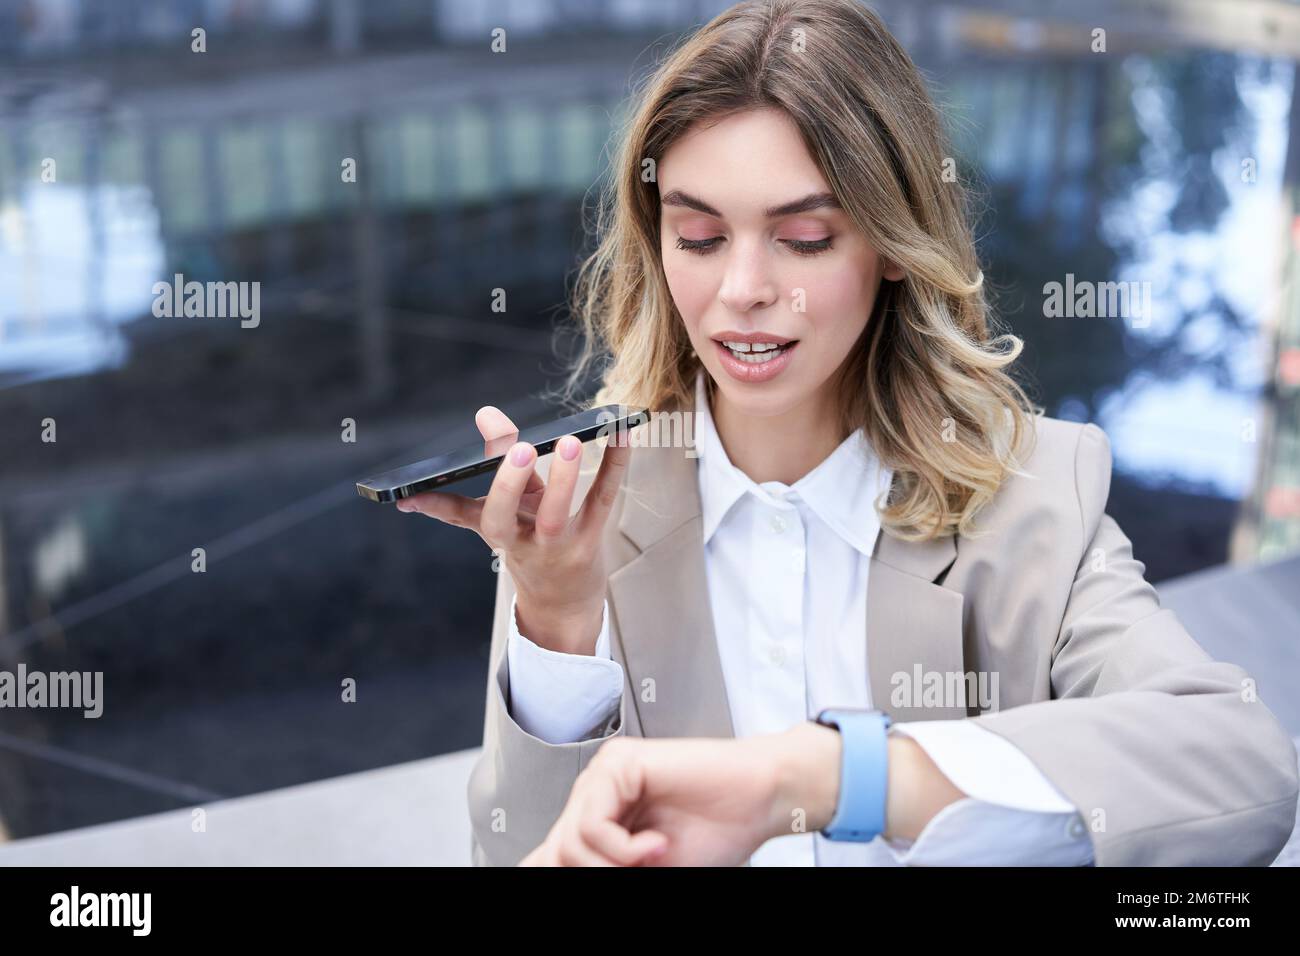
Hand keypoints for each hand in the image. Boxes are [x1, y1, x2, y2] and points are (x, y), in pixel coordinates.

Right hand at [394, 405, 629, 654]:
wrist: (564, 605)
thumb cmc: (531, 546)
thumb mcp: (508, 511)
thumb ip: (500, 461)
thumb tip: (485, 414)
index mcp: (496, 532)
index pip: (459, 516)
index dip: (433, 505)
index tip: (408, 496)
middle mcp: (521, 541)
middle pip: (504, 518)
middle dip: (508, 484)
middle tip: (519, 448)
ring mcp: (557, 544)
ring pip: (557, 514)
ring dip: (563, 478)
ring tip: (570, 443)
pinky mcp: (591, 539)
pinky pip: (602, 500)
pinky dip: (613, 465)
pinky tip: (621, 434)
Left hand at [519, 724, 967, 865]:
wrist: (760, 799)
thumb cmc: (718, 830)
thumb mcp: (649, 869)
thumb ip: (603, 867)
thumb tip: (543, 869)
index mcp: (602, 816)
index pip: (553, 854)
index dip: (559, 871)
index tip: (590, 877)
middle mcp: (597, 793)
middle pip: (558, 852)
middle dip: (598, 873)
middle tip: (646, 869)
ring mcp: (605, 776)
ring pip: (570, 842)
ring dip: (614, 865)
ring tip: (656, 857)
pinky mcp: (618, 764)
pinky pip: (591, 823)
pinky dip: (622, 848)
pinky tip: (656, 844)